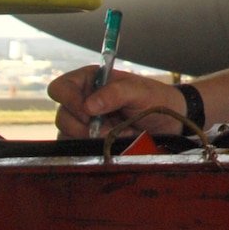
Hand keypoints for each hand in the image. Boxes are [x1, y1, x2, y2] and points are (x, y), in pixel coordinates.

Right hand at [48, 66, 184, 138]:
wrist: (168, 123)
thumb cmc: (155, 99)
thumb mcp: (141, 92)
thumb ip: (117, 93)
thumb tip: (89, 106)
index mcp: (90, 81)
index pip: (60, 87)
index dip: (68, 99)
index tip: (88, 111)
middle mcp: (82, 100)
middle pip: (62, 116)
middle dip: (85, 126)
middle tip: (110, 129)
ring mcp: (83, 123)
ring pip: (66, 135)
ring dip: (91, 139)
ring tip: (118, 134)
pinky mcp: (86, 141)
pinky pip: (75, 149)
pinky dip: (92, 149)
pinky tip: (112, 144)